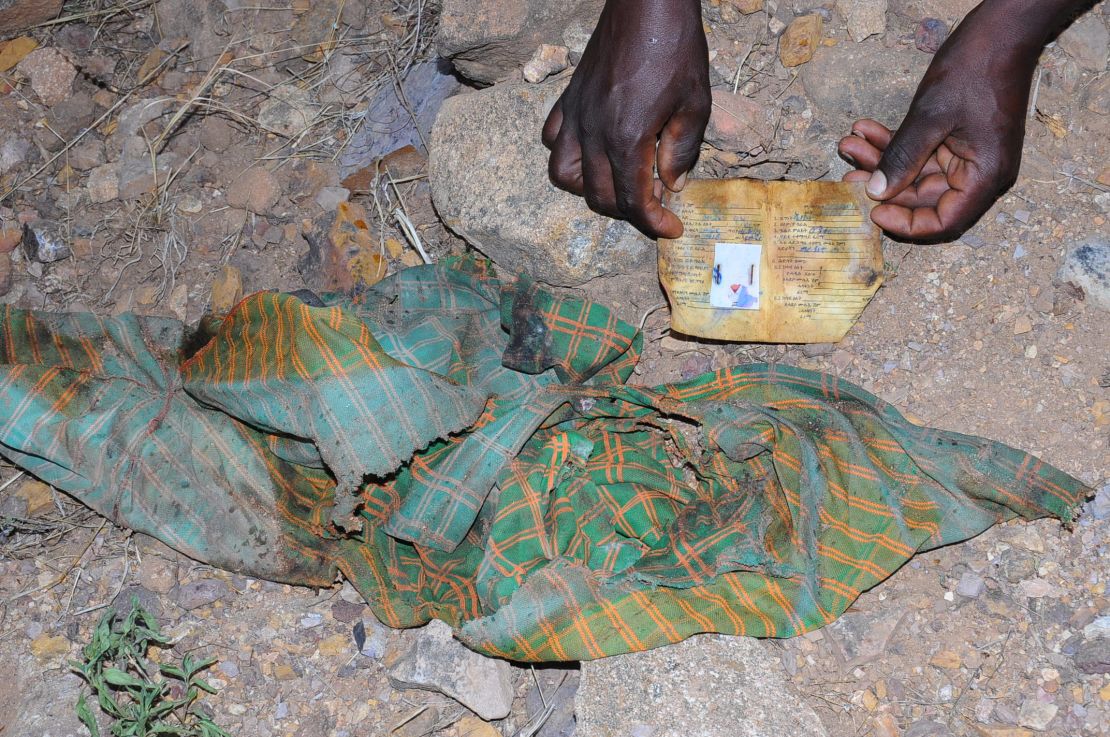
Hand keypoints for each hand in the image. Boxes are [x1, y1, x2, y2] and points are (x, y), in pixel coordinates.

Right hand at [542, 0, 710, 238]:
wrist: (647, 5)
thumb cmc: (675, 48)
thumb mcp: (694, 104)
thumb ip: (682, 150)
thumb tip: (671, 183)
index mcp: (627, 138)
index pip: (633, 201)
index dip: (654, 223)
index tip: (672, 229)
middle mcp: (594, 133)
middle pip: (600, 197)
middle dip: (629, 211)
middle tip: (656, 203)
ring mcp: (576, 116)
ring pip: (565, 176)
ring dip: (591, 190)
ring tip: (618, 183)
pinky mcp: (568, 99)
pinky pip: (554, 141)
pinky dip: (568, 157)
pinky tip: (593, 152)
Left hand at [838, 3, 1040, 241]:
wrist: (1001, 30)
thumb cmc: (976, 69)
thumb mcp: (932, 116)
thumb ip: (903, 157)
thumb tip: (876, 193)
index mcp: (985, 176)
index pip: (944, 222)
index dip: (907, 224)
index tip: (873, 211)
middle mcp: (978, 173)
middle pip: (924, 199)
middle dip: (884, 186)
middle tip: (848, 176)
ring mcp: (967, 156)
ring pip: (916, 174)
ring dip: (882, 160)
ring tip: (849, 144)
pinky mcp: (955, 140)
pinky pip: (920, 152)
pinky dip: (894, 144)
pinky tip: (865, 130)